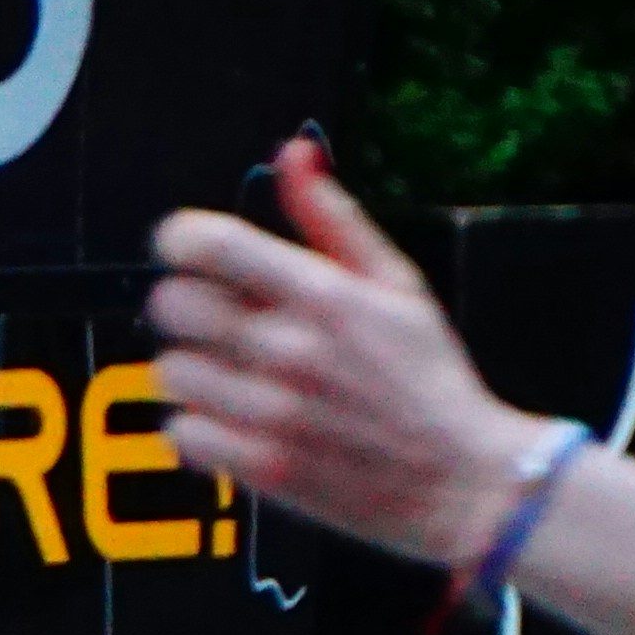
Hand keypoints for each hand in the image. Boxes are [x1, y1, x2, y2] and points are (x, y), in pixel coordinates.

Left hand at [145, 136, 560, 568]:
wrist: (464, 482)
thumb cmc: (430, 378)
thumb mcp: (397, 283)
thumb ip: (333, 217)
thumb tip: (292, 152)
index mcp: (323, 295)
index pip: (207, 243)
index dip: (181, 239)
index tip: (190, 251)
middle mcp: (290, 350)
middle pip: (171, 304)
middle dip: (188, 305)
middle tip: (220, 321)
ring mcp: (272, 414)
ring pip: (170, 370)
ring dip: (195, 369)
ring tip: (235, 377)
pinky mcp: (260, 469)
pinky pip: (180, 433)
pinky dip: (197, 428)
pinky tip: (232, 422)